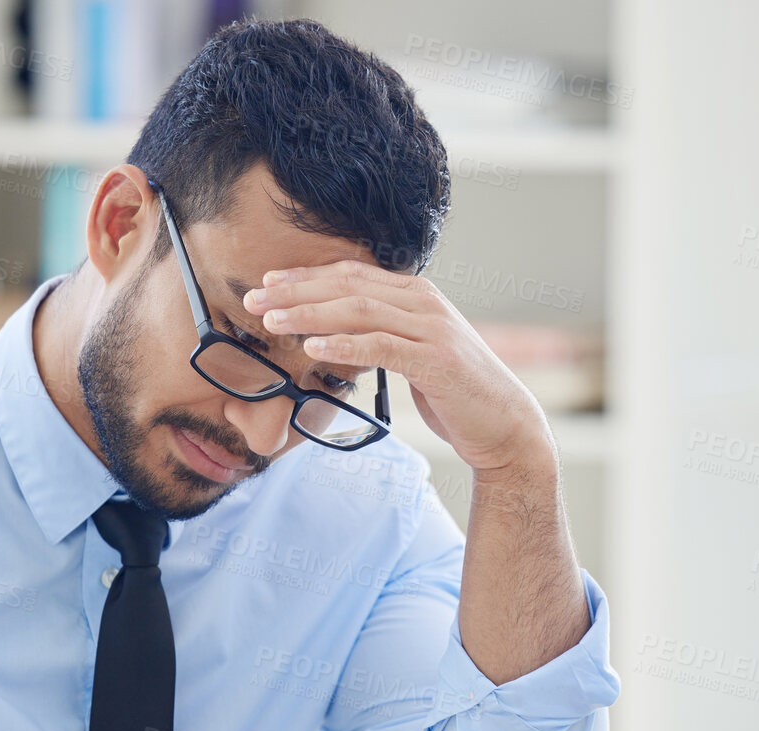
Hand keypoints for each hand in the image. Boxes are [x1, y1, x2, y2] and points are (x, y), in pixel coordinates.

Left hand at [245, 262, 554, 473]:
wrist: (505, 426)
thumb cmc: (455, 394)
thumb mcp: (415, 353)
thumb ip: (383, 337)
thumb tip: (336, 335)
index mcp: (416, 295)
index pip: (352, 275)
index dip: (307, 276)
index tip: (267, 282)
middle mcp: (424, 303)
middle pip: (349, 287)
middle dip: (297, 290)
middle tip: (254, 298)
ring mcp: (433, 329)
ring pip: (360, 311)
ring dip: (311, 313)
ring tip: (273, 320)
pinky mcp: (437, 360)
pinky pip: (381, 346)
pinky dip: (345, 343)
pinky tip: (313, 345)